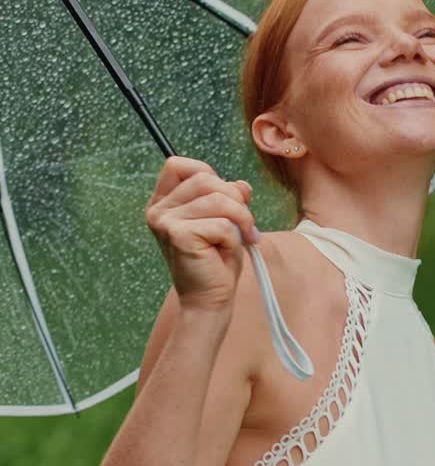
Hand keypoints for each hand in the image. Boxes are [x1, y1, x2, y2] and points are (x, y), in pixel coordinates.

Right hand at [144, 156, 259, 313]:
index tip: (225, 198)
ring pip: (217, 199)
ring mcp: (165, 222)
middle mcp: (158, 210)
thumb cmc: (215, 261)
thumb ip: (229, 197)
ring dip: (240, 218)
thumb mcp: (225, 220)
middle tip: (245, 225)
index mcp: (163, 202)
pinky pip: (220, 223)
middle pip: (204, 179)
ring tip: (244, 237)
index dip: (208, 174)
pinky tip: (227, 251)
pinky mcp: (178, 235)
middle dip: (234, 199)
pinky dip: (234, 237)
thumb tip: (242, 185)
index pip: (178, 165)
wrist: (209, 300)